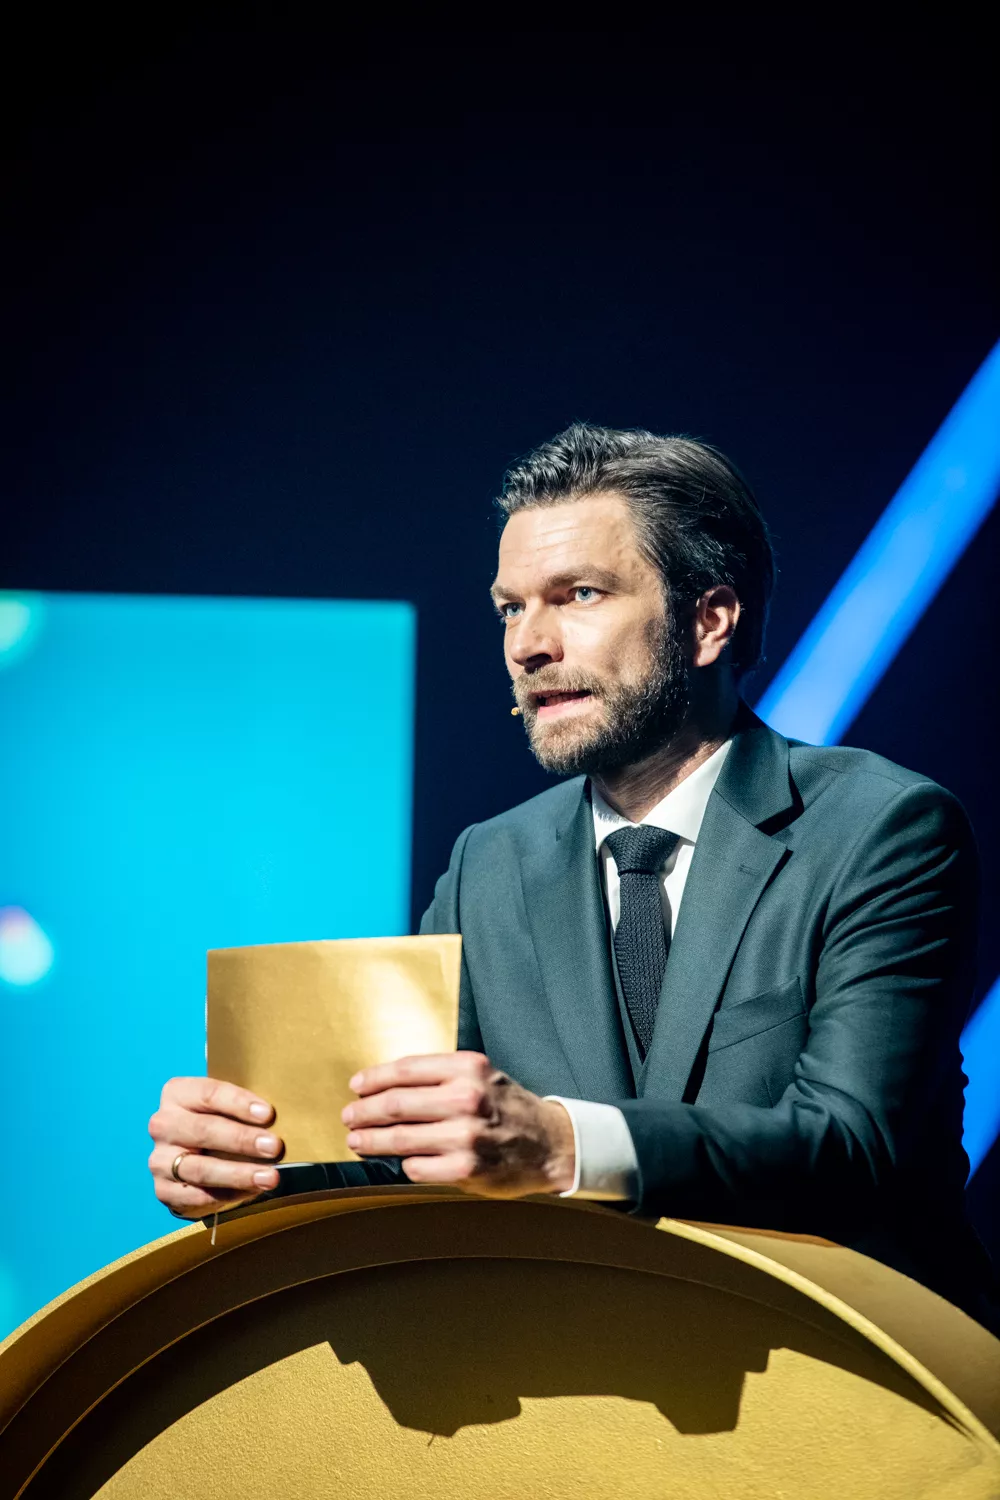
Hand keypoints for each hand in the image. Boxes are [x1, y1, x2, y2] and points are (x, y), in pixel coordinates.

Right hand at [148, 1077, 283, 1218]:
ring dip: (238, 1174)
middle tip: (274, 1147)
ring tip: (270, 1178)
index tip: (268, 1114)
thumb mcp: (226, 1107)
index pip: (209, 1094)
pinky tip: (250, 1192)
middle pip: (204, 1130)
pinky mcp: (162, 1189)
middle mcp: (163, 1124)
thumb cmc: (218, 1122)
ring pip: (200, 1168)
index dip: (239, 1103)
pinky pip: (196, 1195)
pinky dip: (227, 1195)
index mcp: (177, 1093)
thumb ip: (246, 1108)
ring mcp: (159, 1159)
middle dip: (242, 1140)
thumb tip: (286, 1114)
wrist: (190, 1156)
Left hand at [341, 1051, 575, 1197]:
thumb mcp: (480, 1076)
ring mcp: (466, 1136)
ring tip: (357, 1140)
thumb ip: (440, 1076)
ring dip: (371, 1140)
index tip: (356, 1086)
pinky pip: (417, 1167)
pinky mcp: (466, 1169)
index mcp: (467, 1068)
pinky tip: (398, 1162)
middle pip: (395, 1104)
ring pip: (400, 1138)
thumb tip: (385, 1086)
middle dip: (363, 1112)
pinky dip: (403, 1164)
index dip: (373, 1079)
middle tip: (349, 1117)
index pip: (405, 1070)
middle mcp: (466, 1098)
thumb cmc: (506, 1107)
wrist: (549, 1143)